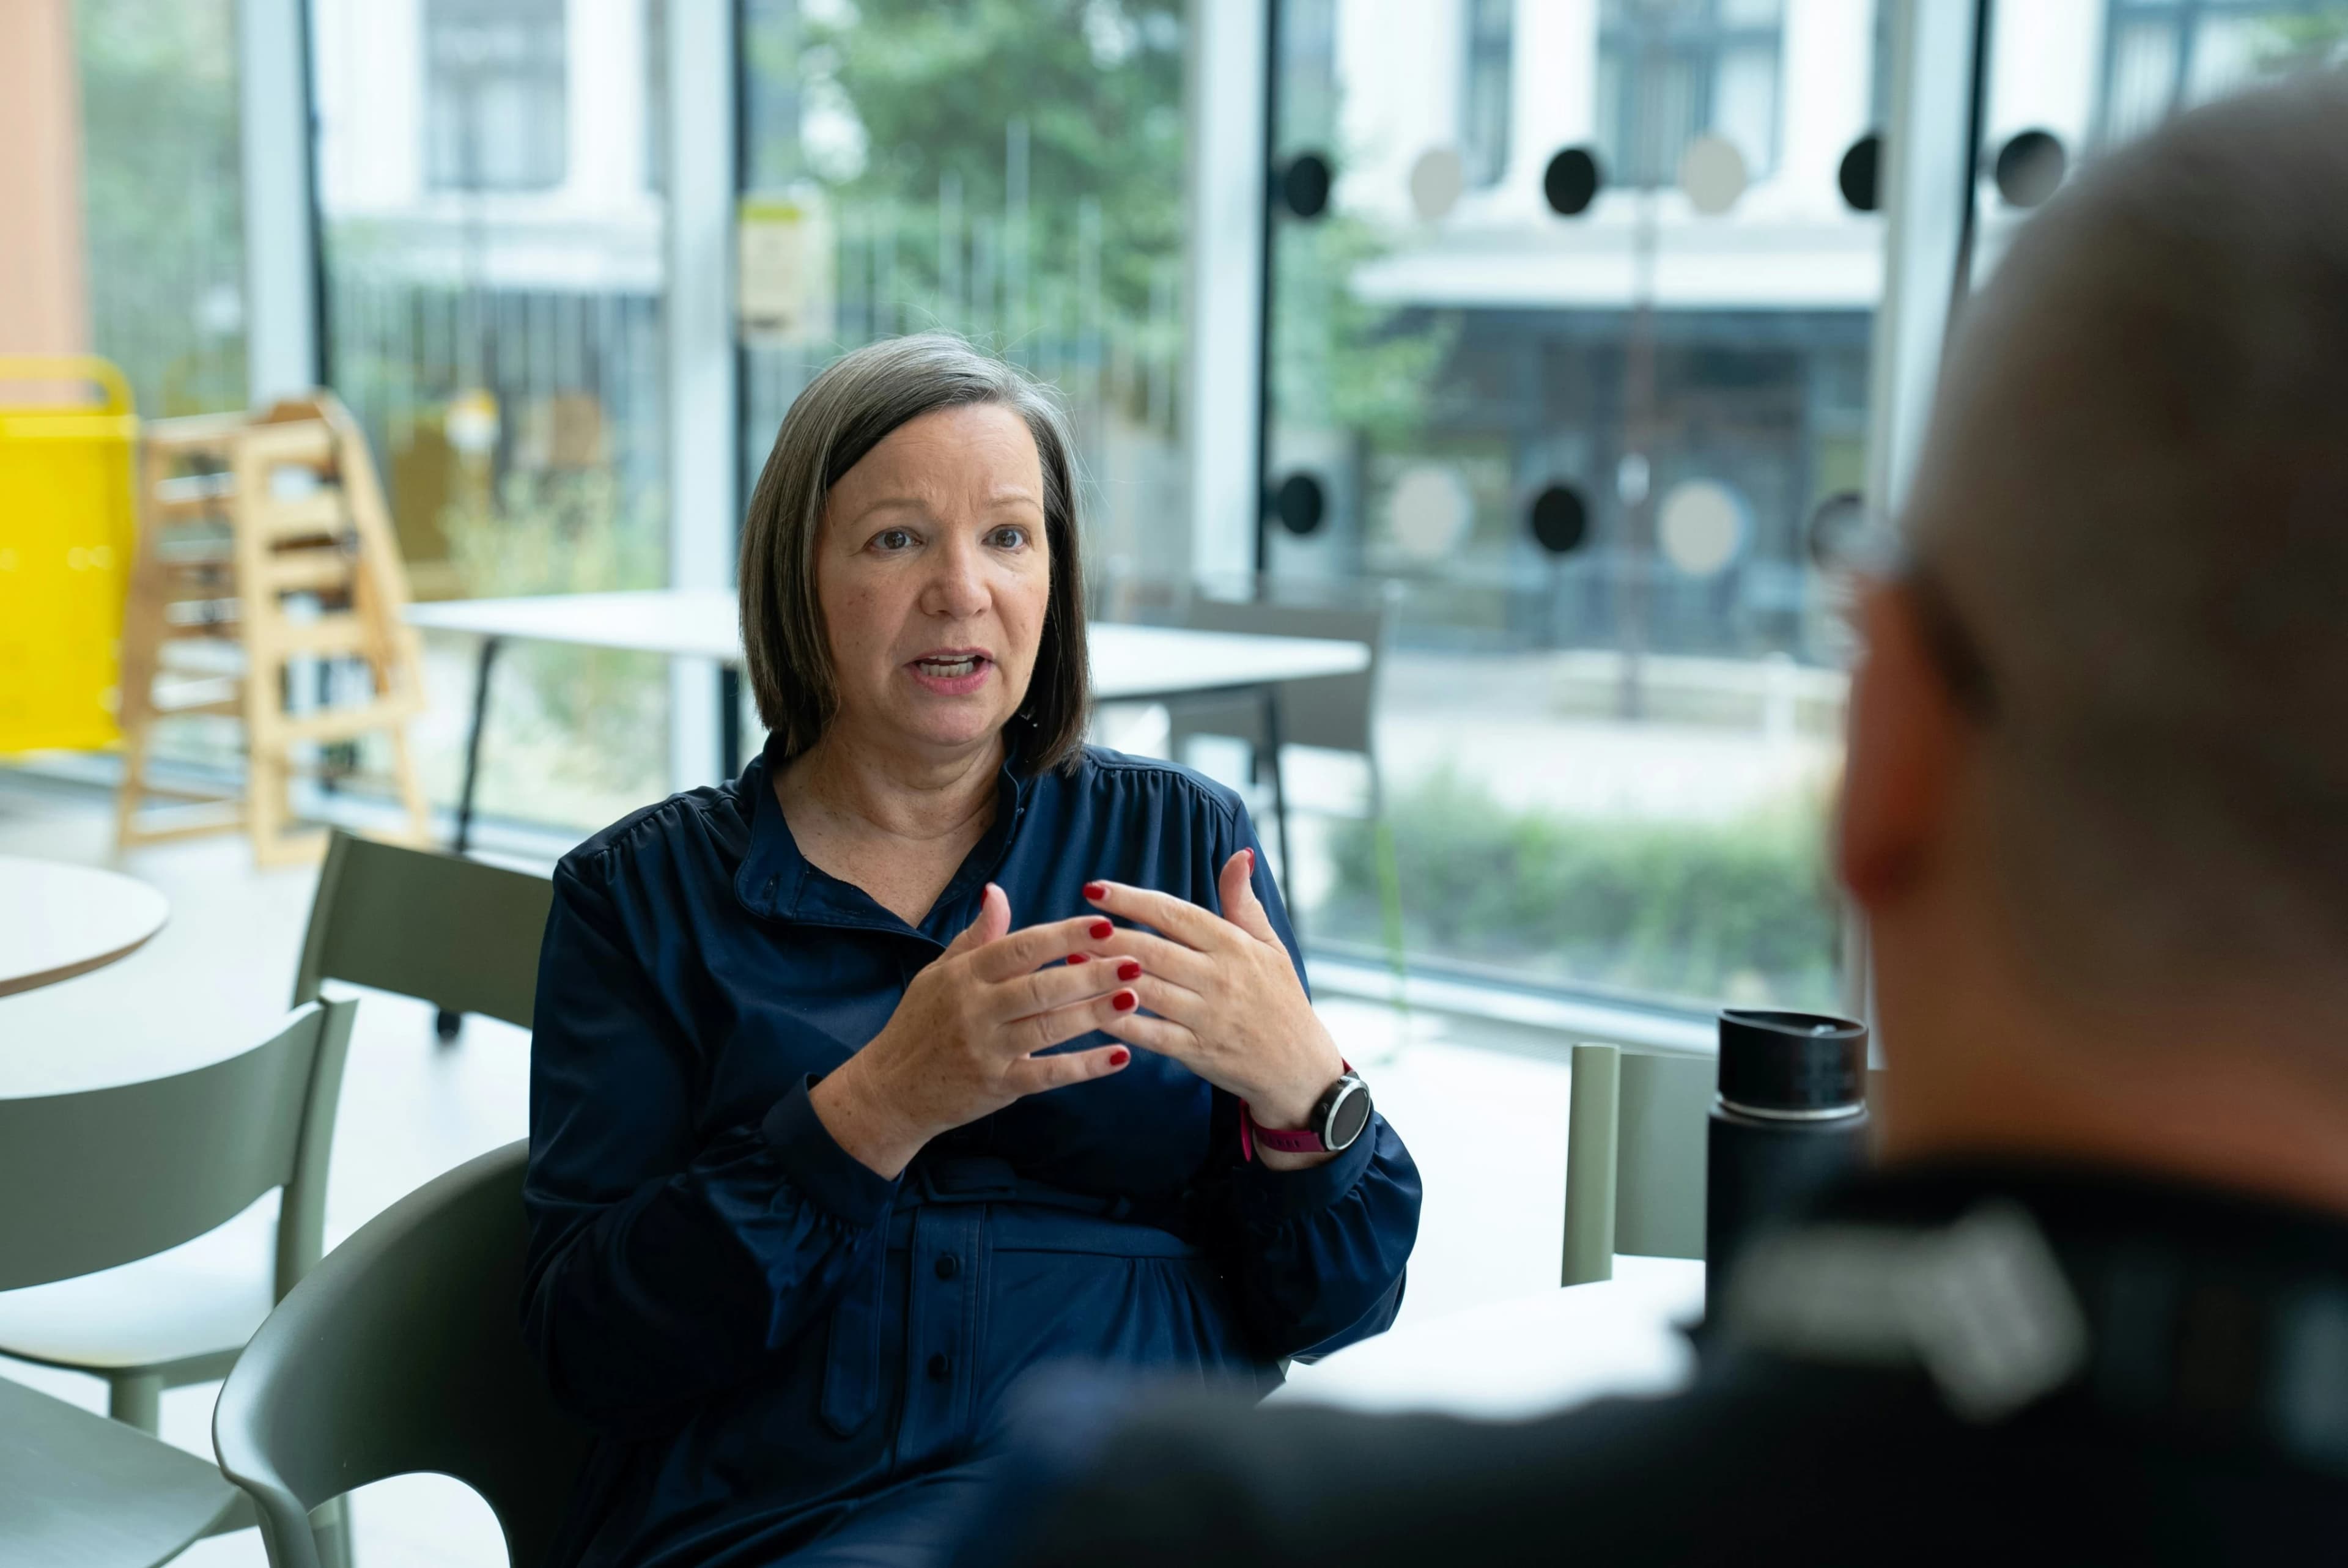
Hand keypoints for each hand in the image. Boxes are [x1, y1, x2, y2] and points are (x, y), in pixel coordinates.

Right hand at [811, 883, 1137, 1177]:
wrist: (890, 1090)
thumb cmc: (921, 1024)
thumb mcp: (939, 974)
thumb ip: (976, 937)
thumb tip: (998, 892)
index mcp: (964, 976)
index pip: (1019, 948)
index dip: (1063, 935)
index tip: (1103, 924)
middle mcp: (975, 1010)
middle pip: (1040, 986)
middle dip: (1091, 972)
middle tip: (1134, 960)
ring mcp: (987, 1050)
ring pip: (1048, 1027)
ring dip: (1094, 1012)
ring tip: (1134, 997)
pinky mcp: (998, 1086)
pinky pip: (1048, 1074)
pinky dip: (1085, 1066)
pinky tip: (1119, 1056)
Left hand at [1082, 851, 1347, 1169]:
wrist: (1301, 1069)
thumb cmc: (1281, 1001)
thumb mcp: (1271, 946)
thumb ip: (1243, 903)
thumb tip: (1239, 854)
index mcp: (1234, 946)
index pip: (1175, 914)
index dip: (1132, 900)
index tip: (1095, 888)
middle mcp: (1220, 978)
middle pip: (1153, 950)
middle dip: (1107, 935)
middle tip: (1069, 922)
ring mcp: (1207, 1017)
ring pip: (1147, 990)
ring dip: (1105, 975)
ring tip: (1069, 960)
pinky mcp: (1197, 1052)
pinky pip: (1151, 1035)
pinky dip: (1120, 1022)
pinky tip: (1090, 1009)